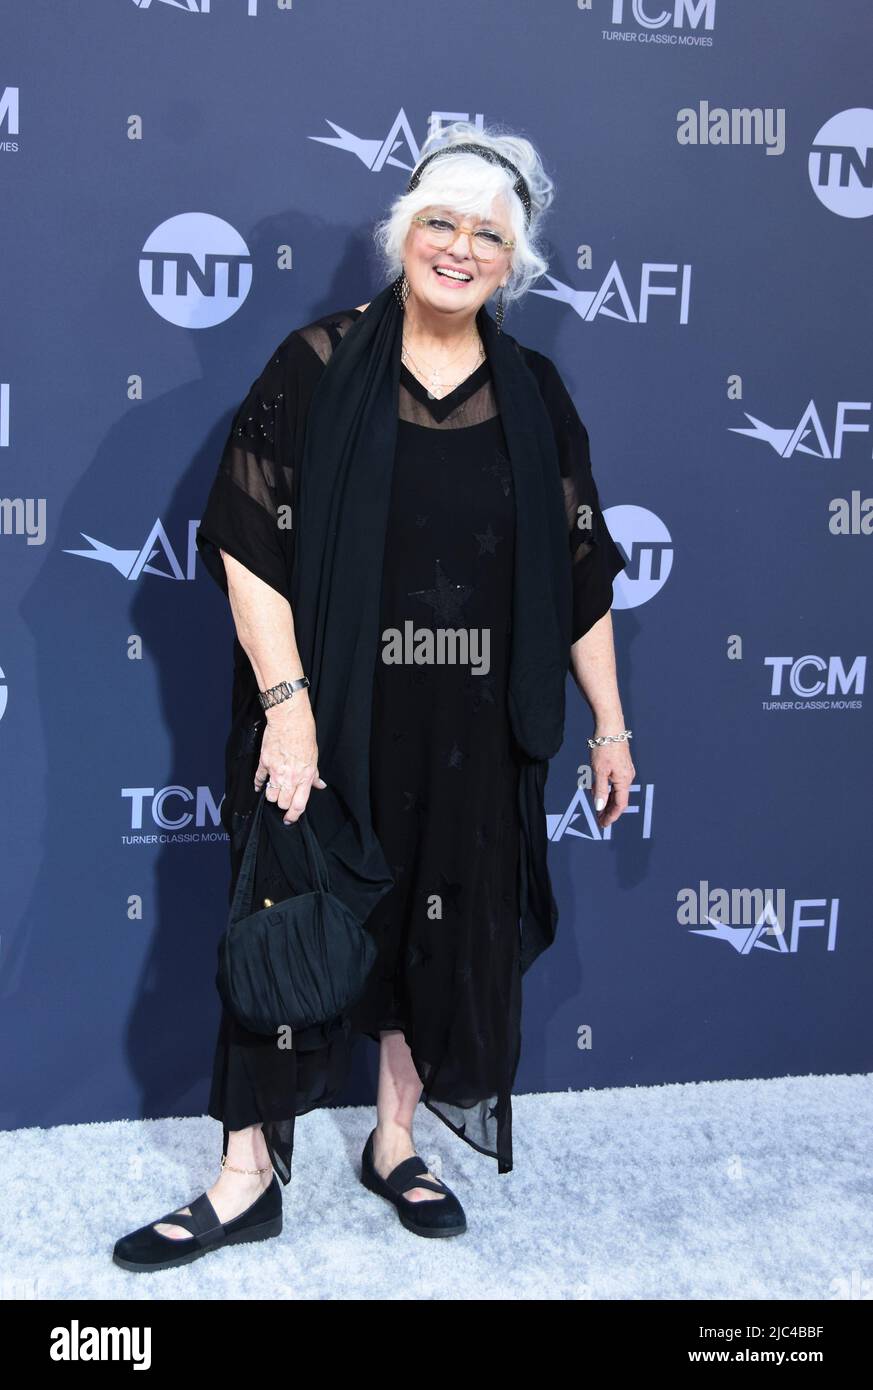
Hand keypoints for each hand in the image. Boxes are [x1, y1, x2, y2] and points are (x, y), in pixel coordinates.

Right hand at [254, 699, 326, 823]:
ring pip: (269, 795)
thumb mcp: (314, 757)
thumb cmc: (304, 735)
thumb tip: (319, 785)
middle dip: (282, 804)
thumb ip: (314, 775)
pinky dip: (258, 784)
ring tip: (274, 789)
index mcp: (304, 777)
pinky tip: (259, 785)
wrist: (289, 719)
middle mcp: (289, 777)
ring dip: (271, 794)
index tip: (289, 819)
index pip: (298, 805)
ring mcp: (275, 771)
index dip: (293, 816)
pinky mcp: (264, 763)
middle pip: (282, 803)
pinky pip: (258, 779)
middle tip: (284, 798)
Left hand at [590, 737, 634, 829]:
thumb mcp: (598, 771)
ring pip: (616, 791)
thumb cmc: (605, 747)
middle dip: (608, 811)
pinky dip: (607, 790)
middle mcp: (627, 777)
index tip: (602, 824)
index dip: (611, 816)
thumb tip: (599, 807)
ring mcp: (625, 771)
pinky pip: (615, 783)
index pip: (619, 805)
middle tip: (598, 820)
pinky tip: (598, 791)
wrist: (610, 727)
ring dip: (607, 801)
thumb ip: (599, 790)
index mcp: (624, 780)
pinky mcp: (621, 765)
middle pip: (619, 800)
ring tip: (597, 809)